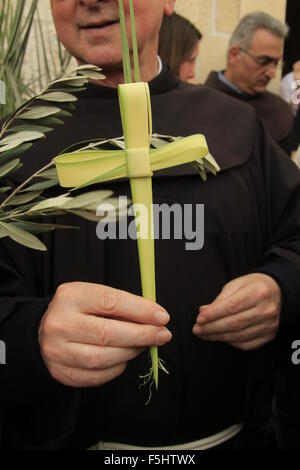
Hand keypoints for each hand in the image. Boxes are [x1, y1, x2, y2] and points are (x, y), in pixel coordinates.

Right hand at [39, 282, 170, 386]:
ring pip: (103, 358)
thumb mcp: (93, 296)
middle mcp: (60, 323)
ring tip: (144, 345)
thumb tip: (155, 318)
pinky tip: (124, 357)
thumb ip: (121, 304)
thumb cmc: (78, 310)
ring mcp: (57, 350)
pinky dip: (117, 368)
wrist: (44, 330)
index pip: (110, 302)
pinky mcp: (61, 372)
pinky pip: (98, 375)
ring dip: (132, 352)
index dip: (140, 310)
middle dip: (142, 335)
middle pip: (108, 333)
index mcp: (70, 297)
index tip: (162, 317)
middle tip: (162, 334)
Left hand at [193, 273, 280, 350]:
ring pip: (239, 336)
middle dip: (212, 328)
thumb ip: (219, 299)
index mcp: (257, 292)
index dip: (213, 315)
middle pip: (234, 323)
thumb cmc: (252, 287)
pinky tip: (220, 338)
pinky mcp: (270, 335)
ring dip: (218, 337)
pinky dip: (231, 343)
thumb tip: (203, 312)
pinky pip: (247, 344)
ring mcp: (269, 324)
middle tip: (197, 329)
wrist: (276, 292)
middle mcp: (266, 310)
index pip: (231, 307)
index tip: (199, 319)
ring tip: (204, 334)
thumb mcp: (235, 285)